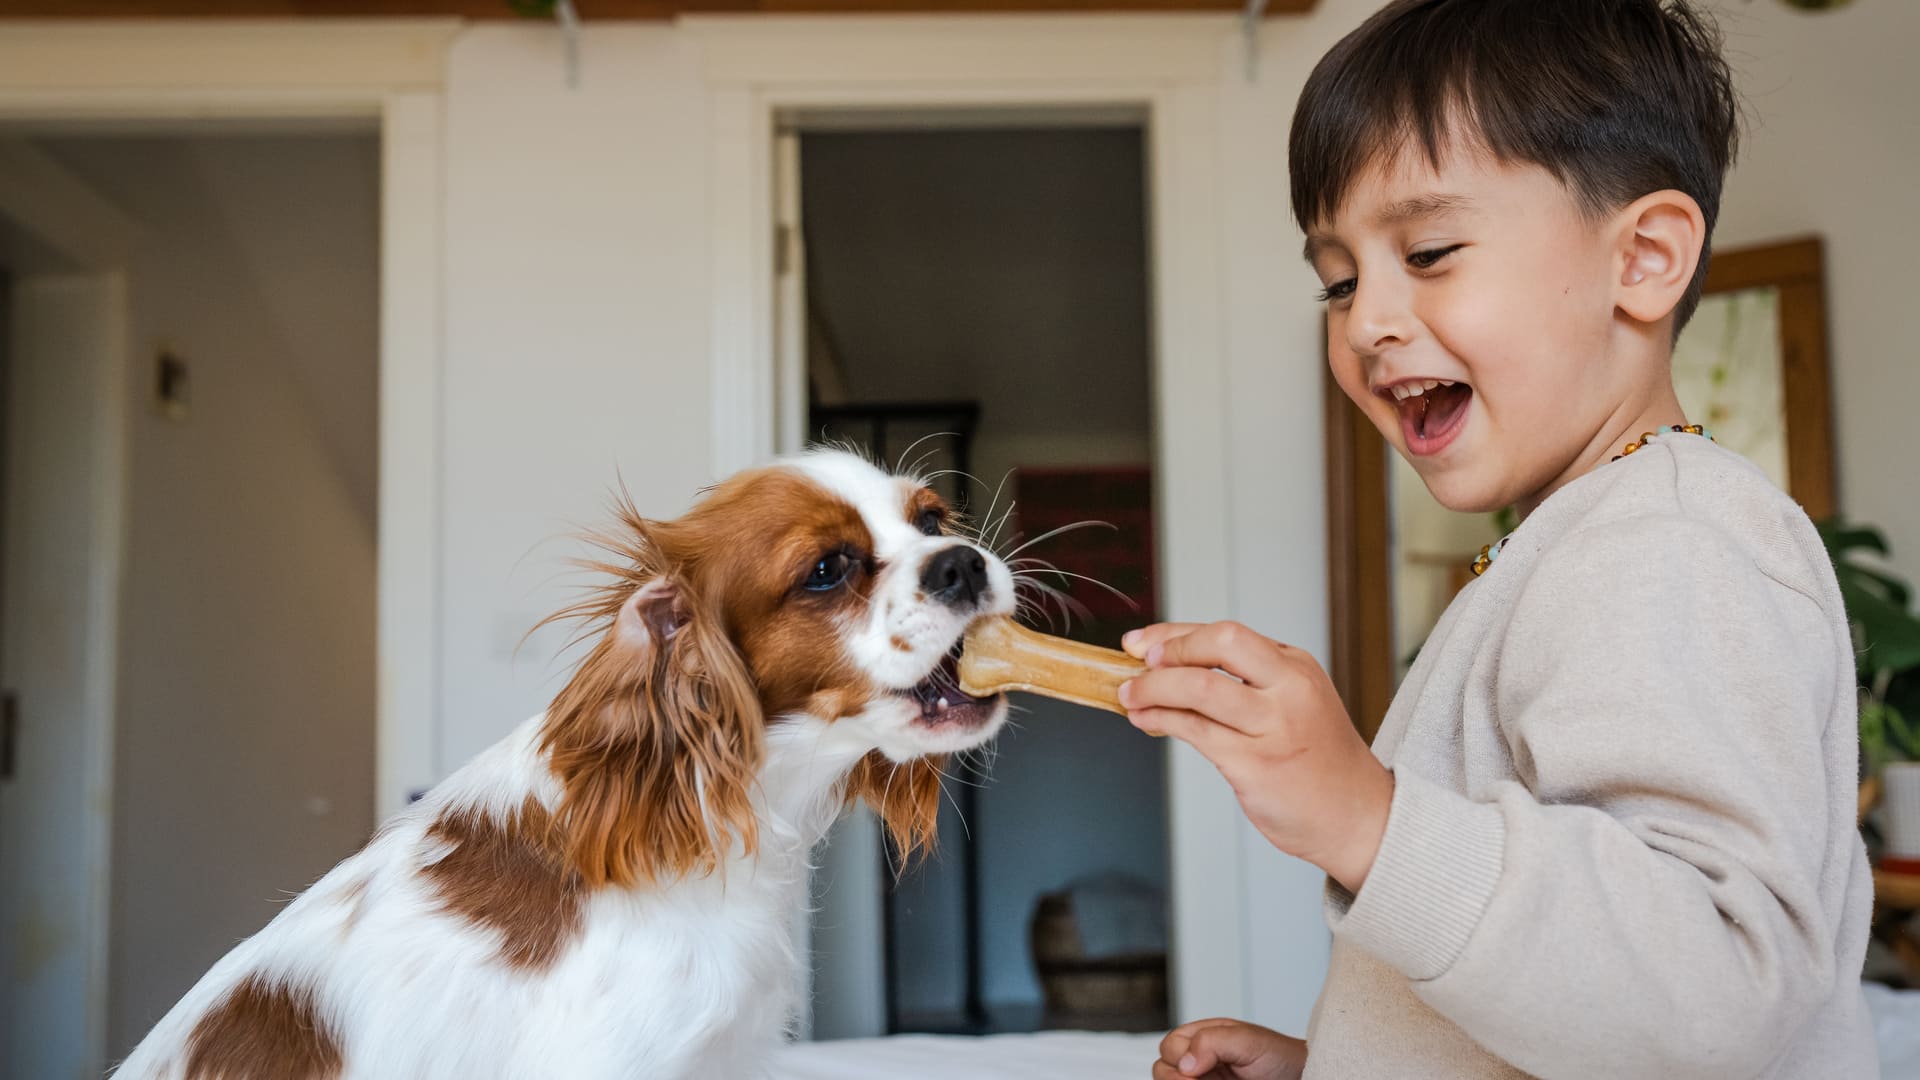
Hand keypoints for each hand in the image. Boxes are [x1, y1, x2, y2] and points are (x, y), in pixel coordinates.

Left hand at [1120, 621, 1392, 890]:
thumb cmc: (1318, 759)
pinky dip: (1161, 720)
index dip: (1175, 633)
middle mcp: (1289, 690)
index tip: (1140, 641)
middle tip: (1139, 664)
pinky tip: (1147, 720)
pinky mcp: (1256, 765)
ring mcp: (1274, 727)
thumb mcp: (1295, 700)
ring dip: (1153, 688)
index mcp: (1296, 667)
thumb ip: (1244, 680)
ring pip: (1200, 689)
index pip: (1227, 633)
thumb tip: (1171, 662)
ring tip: (1131, 696)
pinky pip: (1196, 732)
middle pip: (1220, 643)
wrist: (1358, 816)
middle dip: (1169, 650)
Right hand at [1152, 1018, 1306, 1079]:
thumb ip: (1213, 1041)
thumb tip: (1186, 1061)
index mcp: (1204, 1037)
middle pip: (1163, 1068)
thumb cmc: (1280, 1057)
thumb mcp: (1249, 1040)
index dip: (1178, 1058)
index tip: (1195, 1071)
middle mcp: (1200, 1060)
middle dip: (1173, 1077)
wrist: (1299, 1078)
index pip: (1170, 1045)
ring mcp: (1205, 1079)